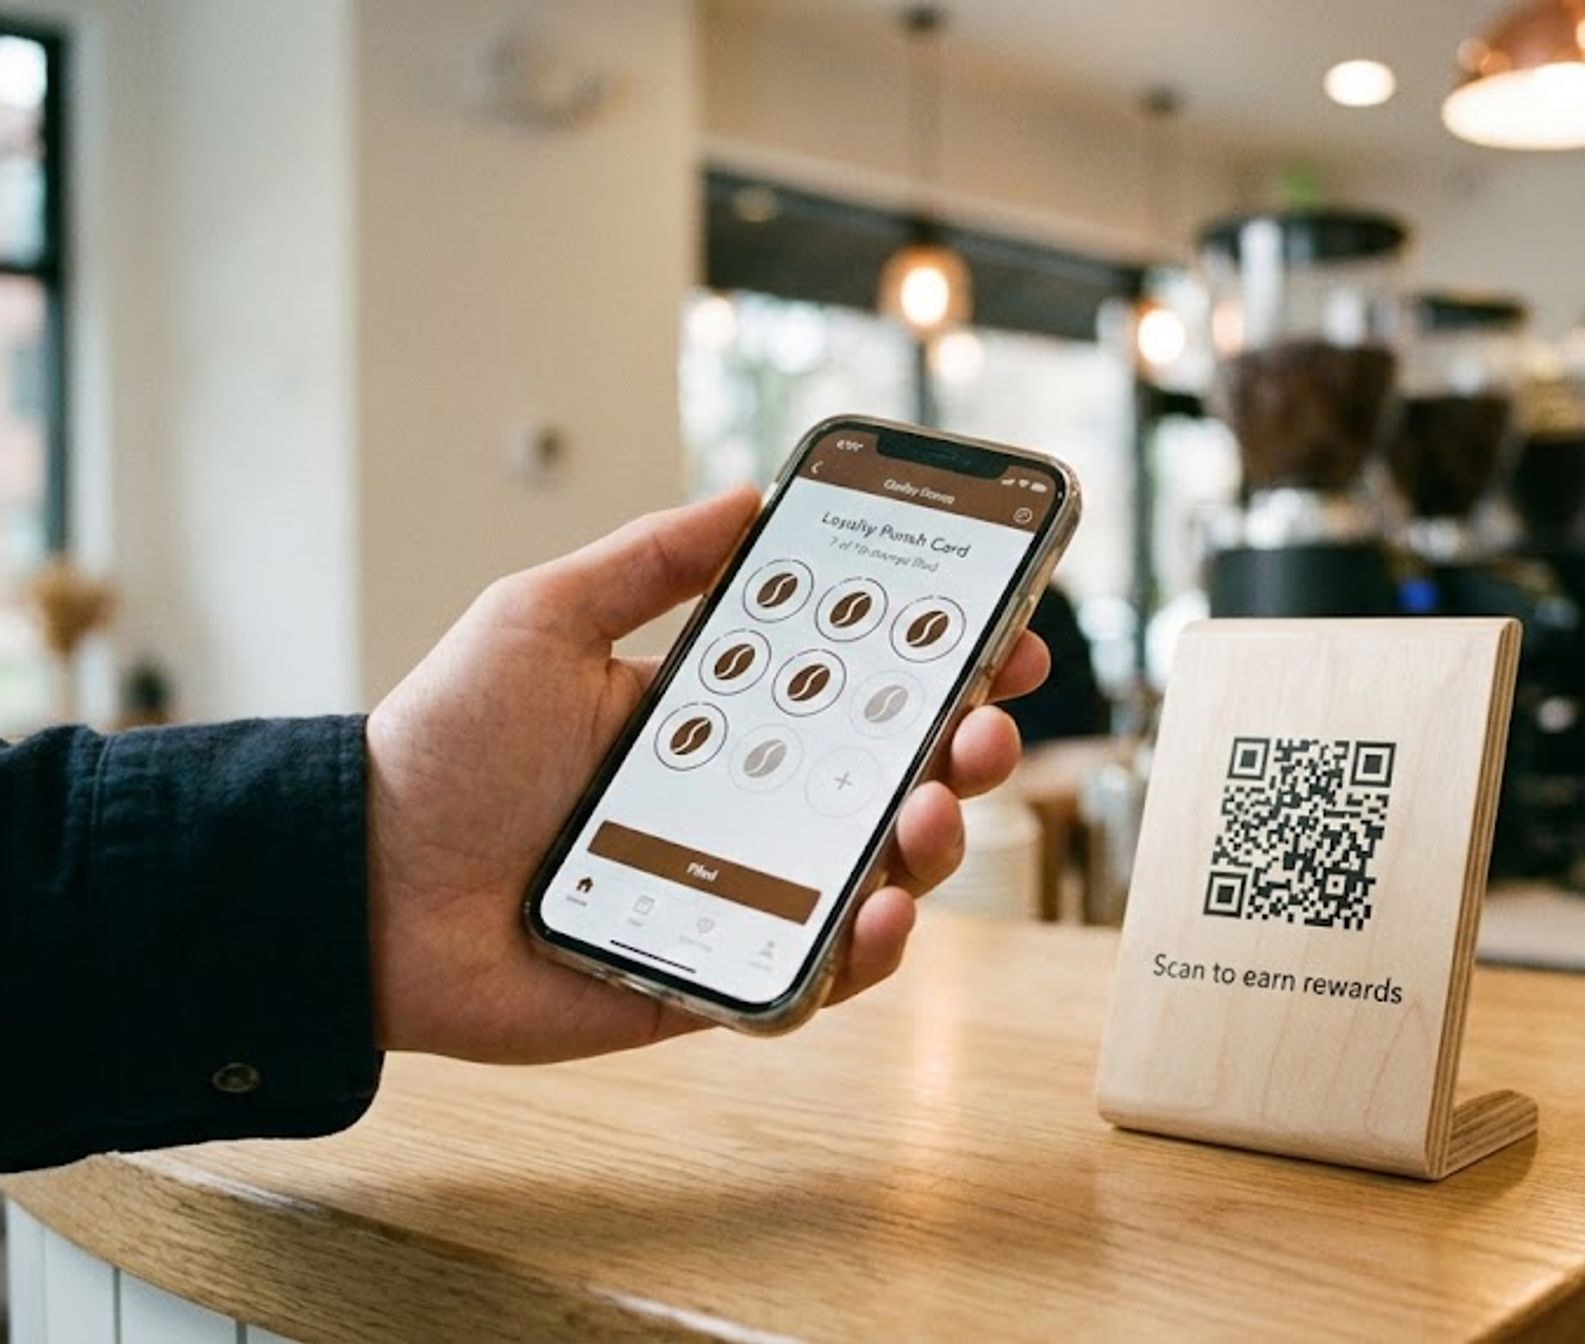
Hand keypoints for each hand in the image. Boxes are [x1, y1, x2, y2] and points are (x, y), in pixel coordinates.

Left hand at [364, 488, 1049, 1062]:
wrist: (362, 883)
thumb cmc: (444, 748)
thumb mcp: (544, 618)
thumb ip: (649, 561)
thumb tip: (748, 492)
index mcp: (722, 721)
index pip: (859, 691)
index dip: (940, 668)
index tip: (1003, 637)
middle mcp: (748, 806)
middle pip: (893, 782)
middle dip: (964, 751)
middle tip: (983, 728)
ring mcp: (741, 894)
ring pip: (878, 877)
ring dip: (933, 846)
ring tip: (930, 816)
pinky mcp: (719, 976)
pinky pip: (818, 975)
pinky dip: (863, 952)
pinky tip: (873, 914)